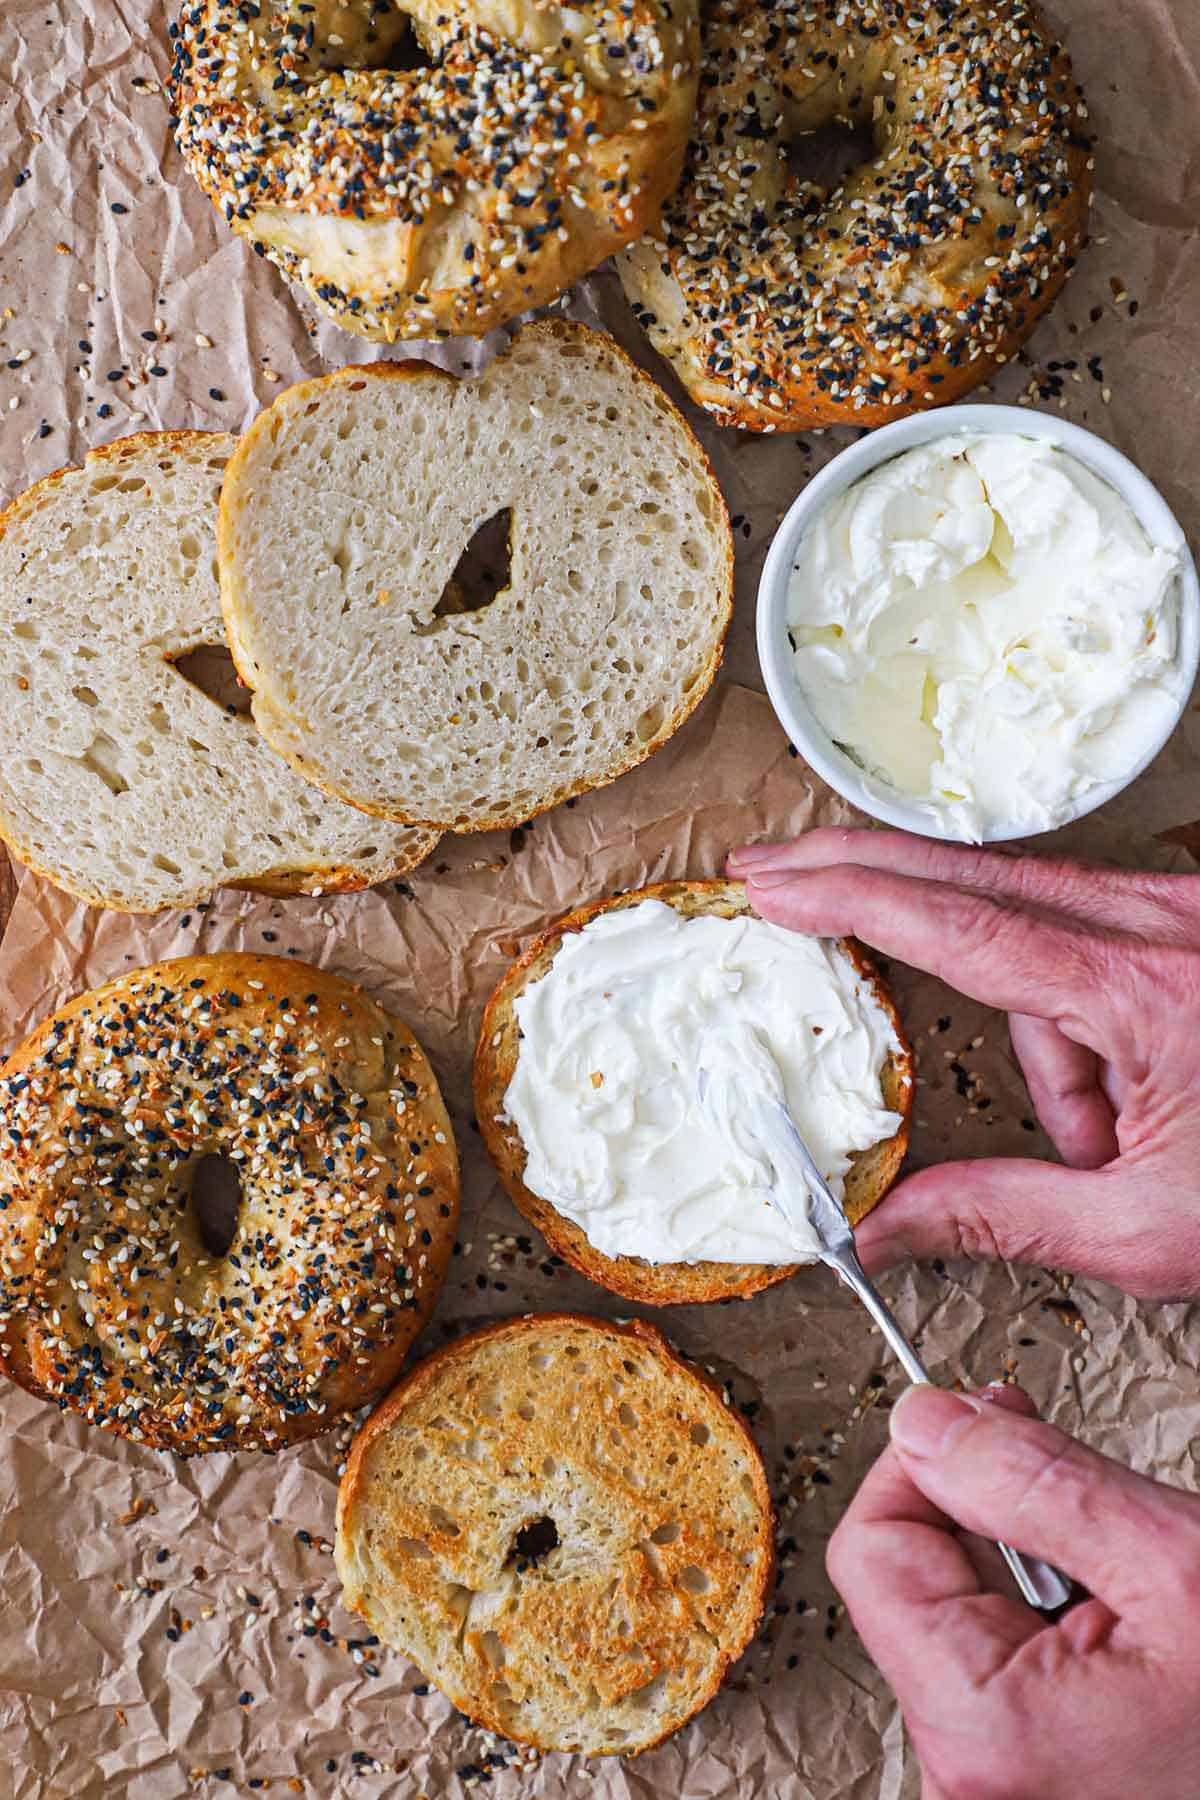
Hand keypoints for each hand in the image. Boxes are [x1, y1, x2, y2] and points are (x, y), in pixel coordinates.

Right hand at [727, 829, 1199, 1300]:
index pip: (952, 924)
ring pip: (1031, 927)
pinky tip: (1133, 1104)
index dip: (844, 896)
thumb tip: (880, 1228)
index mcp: (1141, 990)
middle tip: (771, 871)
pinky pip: (1087, 942)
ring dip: (1027, 1027)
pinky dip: (1075, 1019)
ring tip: (1100, 1139)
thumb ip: (999, 1216)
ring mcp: (1177, 915)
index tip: (768, 883)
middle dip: (857, 871)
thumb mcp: (1147, 1230)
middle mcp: (1158, 924)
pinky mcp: (1187, 927)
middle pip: (968, 875)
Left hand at [827, 1383, 1199, 1799]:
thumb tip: (924, 1422)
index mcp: (988, 1734)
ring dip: (1028, 1562)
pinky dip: (1051, 1615)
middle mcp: (973, 1780)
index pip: (872, 1550)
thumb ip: (1030, 1481)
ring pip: (956, 1616)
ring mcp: (1001, 1787)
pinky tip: (1122, 1621)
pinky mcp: (1034, 1782)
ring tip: (1121, 1570)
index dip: (925, 1464)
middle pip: (910, 1583)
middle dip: (985, 1509)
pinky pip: (1000, 1666)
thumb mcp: (1169, 1561)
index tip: (981, 1421)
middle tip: (1063, 1473)